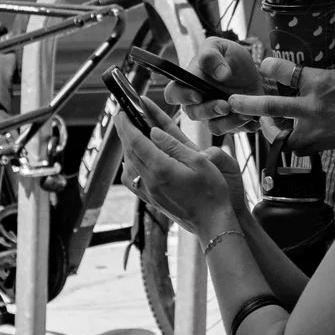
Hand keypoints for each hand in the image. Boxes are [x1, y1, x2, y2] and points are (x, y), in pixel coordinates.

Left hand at [113, 106, 239, 237]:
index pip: (137, 141)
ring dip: (126, 148)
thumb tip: (154, 131)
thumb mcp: (200, 162)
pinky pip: (133, 180)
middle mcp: (150, 181)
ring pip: (129, 165)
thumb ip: (174, 145)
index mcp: (162, 168)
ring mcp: (149, 192)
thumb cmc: (212, 192)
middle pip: (130, 151)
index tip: (122, 111)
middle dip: (124, 132)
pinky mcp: (152, 200)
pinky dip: (129, 166)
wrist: (212, 223)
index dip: (128, 124)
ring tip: (129, 134)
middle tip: (122, 116)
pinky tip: (133, 161)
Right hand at [160, 36, 263, 134]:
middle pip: (192, 113)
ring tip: (242, 111)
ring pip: (212, 126)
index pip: (173, 93)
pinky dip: (240, 124)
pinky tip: (249, 115)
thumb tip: (219, 73)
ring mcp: (213, 114)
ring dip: (227, 121)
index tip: (197, 95)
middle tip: (224, 105)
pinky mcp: (229, 123)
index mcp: (190, 82)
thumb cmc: (232, 58)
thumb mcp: (222, 47)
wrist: (256, 73)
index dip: (182, 97)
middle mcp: (198, 101)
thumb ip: (212, 54)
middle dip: (208, 111)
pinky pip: (230, 130)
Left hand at [229, 55, 334, 150]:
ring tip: (266, 127)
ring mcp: (321, 129)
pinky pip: (306, 150)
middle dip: (249, 105)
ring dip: (274, 133)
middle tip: (233, 103)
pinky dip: (298, 146)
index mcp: (320, 82)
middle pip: (271, 108)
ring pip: (285, 138)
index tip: (264, 65)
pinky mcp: (331, 144)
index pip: (283, 72)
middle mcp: (314, 107)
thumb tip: (328, 52)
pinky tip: (296, 140)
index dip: (270, 67)